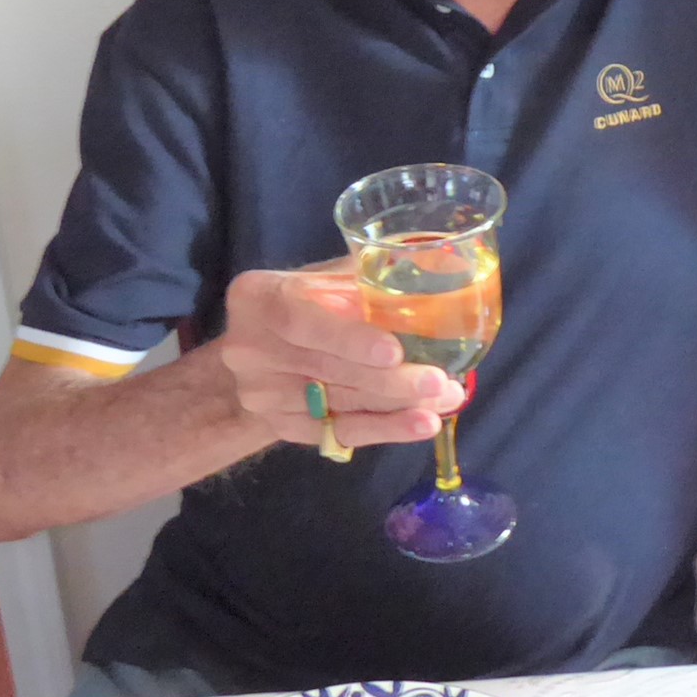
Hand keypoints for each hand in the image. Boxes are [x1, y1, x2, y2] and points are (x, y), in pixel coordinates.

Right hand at [217, 263, 463, 449]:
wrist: (266, 351)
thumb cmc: (311, 300)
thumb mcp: (330, 277)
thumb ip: (371, 273)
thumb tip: (441, 264)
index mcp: (258, 297)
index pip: (300, 320)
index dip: (348, 339)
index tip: (394, 351)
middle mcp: (249, 349)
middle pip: (327, 369)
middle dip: (390, 379)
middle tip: (440, 381)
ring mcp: (261, 394)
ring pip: (339, 404)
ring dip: (398, 405)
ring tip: (447, 398)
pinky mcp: (280, 426)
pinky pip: (339, 433)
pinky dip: (385, 429)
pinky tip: (420, 424)